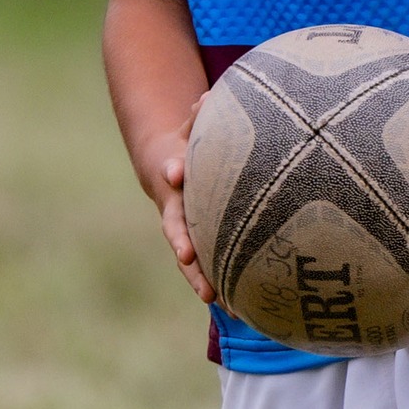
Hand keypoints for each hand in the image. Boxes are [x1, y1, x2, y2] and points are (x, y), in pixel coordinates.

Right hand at [149, 100, 214, 304]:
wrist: (169, 174)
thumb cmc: (188, 147)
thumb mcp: (191, 127)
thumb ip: (200, 115)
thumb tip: (211, 97)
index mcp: (174, 176)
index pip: (170, 171)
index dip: (172, 170)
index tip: (174, 172)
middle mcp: (175, 209)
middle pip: (174, 226)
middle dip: (180, 240)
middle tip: (186, 254)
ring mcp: (184, 233)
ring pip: (189, 259)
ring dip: (199, 278)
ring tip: (214, 298)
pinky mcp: (197, 250)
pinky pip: (207, 271)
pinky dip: (218, 289)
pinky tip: (239, 310)